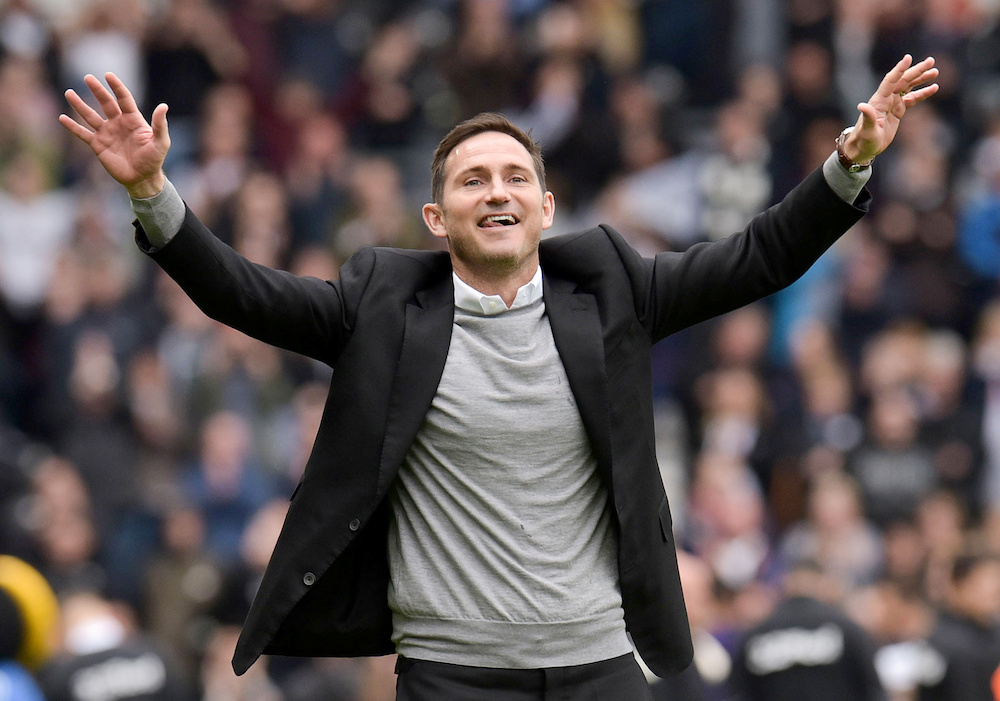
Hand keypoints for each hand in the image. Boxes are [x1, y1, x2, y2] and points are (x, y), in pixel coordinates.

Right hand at [59, 73, 170, 198]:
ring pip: (90, 116)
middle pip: (106, 103)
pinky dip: (72, 127)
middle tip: (88, 77)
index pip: (124, 99)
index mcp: (133, 120)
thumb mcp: (161, 142)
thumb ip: (160, 125)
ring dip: (80, 105)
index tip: (108, 75)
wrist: (142, 179)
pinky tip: (62, 118)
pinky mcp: (98, 145)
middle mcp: (118, 123)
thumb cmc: (154, 160)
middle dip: (97, 90)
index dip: (117, 87)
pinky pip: (83, 133)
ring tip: (69, 92)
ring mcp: (107, 133)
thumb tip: (163, 106)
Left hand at [843, 54, 938, 163]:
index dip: (899, 70)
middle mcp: (885, 99)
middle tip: (931, 61)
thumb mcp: (867, 130)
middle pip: (902, 81)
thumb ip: (867, 118)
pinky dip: (922, 93)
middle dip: (916, 70)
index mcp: (878, 101)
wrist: (864, 147)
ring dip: (921, 78)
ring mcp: (892, 104)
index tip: (908, 58)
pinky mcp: (897, 111)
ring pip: (908, 87)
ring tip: (935, 71)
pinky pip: (912, 99)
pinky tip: (934, 87)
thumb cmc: (864, 140)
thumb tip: (861, 106)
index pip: (890, 81)